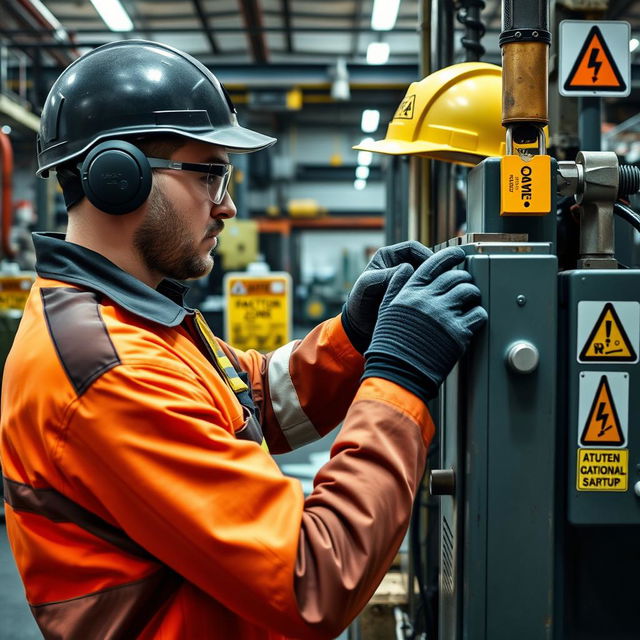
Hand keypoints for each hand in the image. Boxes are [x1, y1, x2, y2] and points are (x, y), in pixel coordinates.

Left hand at [341, 241, 432, 352]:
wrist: (360, 325)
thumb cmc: (359, 303)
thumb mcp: (367, 285)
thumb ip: (384, 275)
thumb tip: (407, 269)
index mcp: (388, 257)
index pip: (412, 248)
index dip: (425, 254)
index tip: (434, 266)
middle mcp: (399, 265)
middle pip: (424, 260)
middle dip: (435, 268)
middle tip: (443, 279)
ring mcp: (407, 280)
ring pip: (428, 275)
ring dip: (435, 281)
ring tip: (441, 291)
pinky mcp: (413, 293)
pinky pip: (427, 289)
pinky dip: (433, 293)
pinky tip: (436, 300)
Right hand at [363, 246, 486, 401]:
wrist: (397, 370)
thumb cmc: (389, 342)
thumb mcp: (385, 309)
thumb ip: (396, 285)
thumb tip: (406, 267)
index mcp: (411, 292)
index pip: (434, 264)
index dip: (450, 255)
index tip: (458, 254)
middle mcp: (428, 299)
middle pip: (455, 277)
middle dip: (464, 278)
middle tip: (466, 283)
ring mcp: (444, 315)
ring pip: (469, 292)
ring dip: (473, 294)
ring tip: (471, 300)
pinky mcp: (458, 333)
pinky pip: (478, 315)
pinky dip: (479, 314)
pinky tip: (474, 318)